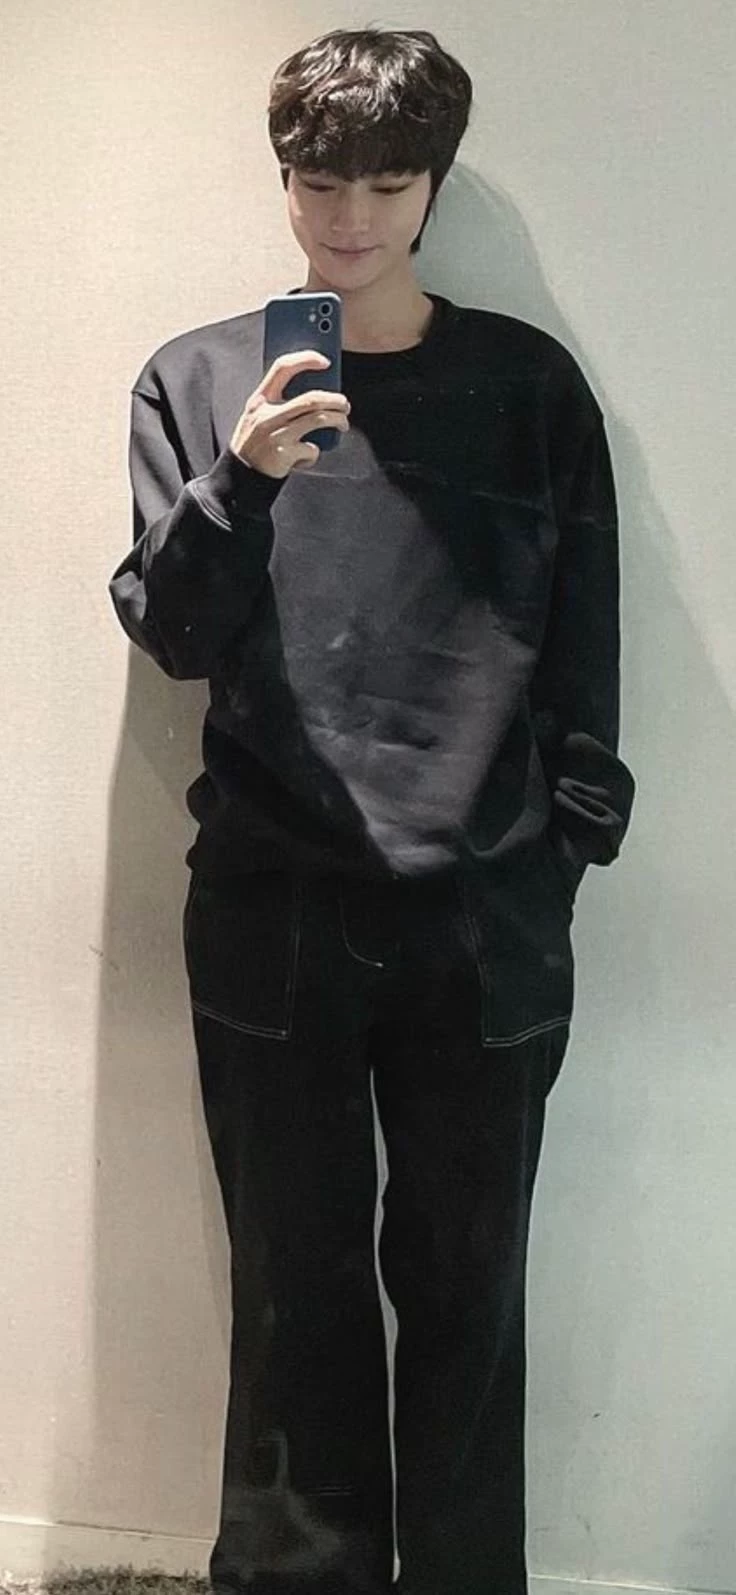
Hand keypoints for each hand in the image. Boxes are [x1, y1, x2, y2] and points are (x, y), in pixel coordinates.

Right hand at [228, 351, 350, 478]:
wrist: (239, 475)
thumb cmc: (254, 443)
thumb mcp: (257, 416)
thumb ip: (277, 403)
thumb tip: (316, 396)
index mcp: (259, 400)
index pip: (282, 368)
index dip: (305, 359)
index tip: (325, 361)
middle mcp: (267, 415)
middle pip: (311, 398)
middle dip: (335, 400)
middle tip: (344, 405)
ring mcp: (276, 434)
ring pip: (319, 419)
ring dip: (338, 420)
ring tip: (342, 424)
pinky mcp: (283, 454)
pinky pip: (311, 449)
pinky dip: (314, 453)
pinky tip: (307, 457)